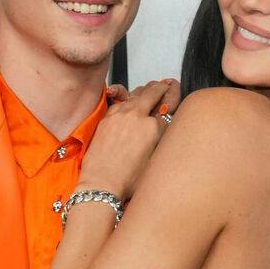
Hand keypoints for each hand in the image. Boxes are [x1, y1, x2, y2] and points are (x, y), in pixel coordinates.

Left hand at [78, 77, 180, 200]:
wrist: (101, 183)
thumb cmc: (126, 181)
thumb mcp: (154, 165)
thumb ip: (160, 145)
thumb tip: (162, 136)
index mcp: (153, 129)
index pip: (165, 114)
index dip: (168, 113)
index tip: (169, 111)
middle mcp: (138, 116)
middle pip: (153, 93)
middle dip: (161, 88)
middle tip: (165, 85)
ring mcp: (120, 114)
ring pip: (136, 94)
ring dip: (145, 90)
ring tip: (150, 88)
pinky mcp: (107, 117)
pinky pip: (121, 101)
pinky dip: (128, 98)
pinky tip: (130, 101)